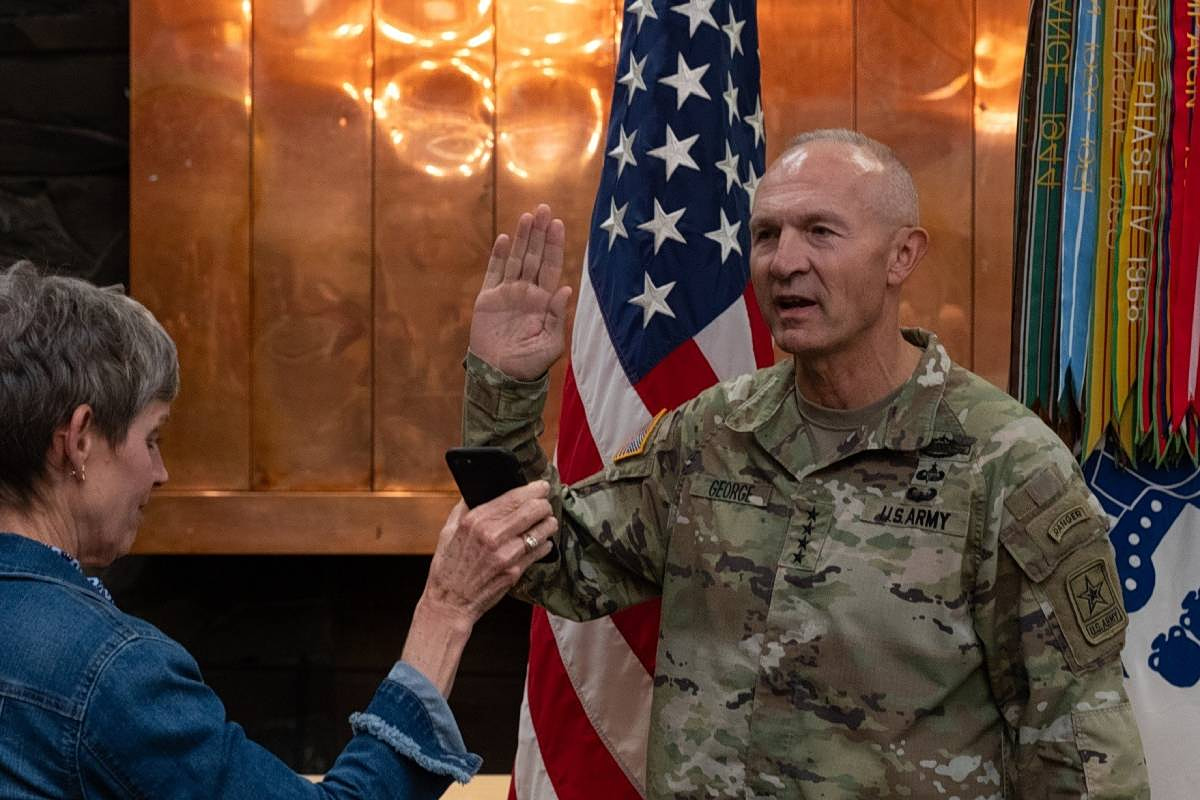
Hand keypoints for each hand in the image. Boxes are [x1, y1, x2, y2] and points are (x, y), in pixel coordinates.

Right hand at [420, 481, 556, 627]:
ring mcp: (506, 554)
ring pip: (543, 529)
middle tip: (545, 504)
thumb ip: (464, 507)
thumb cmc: (448, 567)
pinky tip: (542, 542)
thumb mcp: (448, 531)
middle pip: (533, 509)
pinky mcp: (515, 571)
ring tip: (547, 522)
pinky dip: (545, 544)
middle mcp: (492, 535)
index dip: (533, 489)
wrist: (450, 603)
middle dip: (544, 503)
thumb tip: (479, 489)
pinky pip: (540, 550)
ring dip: (549, 523)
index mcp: (475, 520)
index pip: (514, 497)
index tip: (541, 486)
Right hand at [469, 204, 572, 380]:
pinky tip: (506, 240)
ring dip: (522, 238)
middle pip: (535, 256)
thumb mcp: (551, 344)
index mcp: (544, 301)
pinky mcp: (487, 299)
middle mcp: (526, 293)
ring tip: (528, 216)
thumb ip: (557, 316)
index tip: (558, 224)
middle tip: (544, 208)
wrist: (499, 376)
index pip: (551, 266)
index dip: (554, 245)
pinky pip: (494, 273)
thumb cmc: (529, 365)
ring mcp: (507, 294)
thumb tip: (566, 288)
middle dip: (540, 233)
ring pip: (516, 259)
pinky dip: (499, 256)